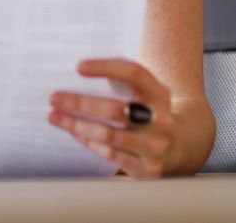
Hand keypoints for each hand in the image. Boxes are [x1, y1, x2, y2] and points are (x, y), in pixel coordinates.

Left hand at [48, 58, 173, 177]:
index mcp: (159, 93)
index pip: (133, 74)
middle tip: (54, 97)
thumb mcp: (145, 93)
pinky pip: (109, 154)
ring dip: (76, 125)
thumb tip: (75, 76)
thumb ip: (121, 84)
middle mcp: (161, 120)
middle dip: (80, 103)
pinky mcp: (147, 169)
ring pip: (108, 135)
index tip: (78, 67)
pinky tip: (72, 132)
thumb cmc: (148, 111)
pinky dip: (87, 142)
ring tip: (54, 116)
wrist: (181, 145)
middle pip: (115, 109)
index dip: (106, 67)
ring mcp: (155, 146)